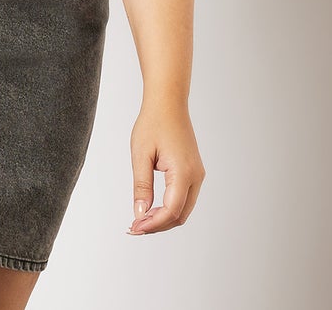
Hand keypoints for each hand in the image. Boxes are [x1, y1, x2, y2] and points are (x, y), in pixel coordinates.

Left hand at [126, 98, 204, 234]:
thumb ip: (141, 186)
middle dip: (157, 225)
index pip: (171, 211)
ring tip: (140, 220)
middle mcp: (196, 176)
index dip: (152, 224)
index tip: (134, 227)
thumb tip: (140, 213)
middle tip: (134, 228)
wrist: (168, 102)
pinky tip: (152, 208)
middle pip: (179, 215)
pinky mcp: (194, 172)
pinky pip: (184, 198)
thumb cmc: (153, 123)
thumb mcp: (141, 154)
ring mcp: (197, 174)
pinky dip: (169, 208)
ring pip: (183, 209)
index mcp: (183, 172)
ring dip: (163, 218)